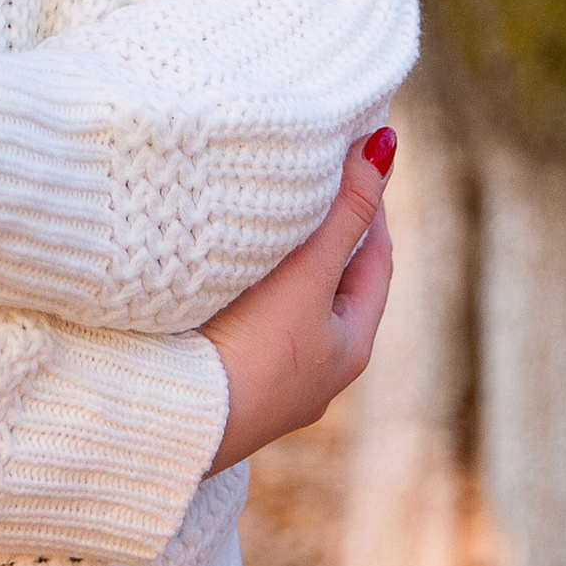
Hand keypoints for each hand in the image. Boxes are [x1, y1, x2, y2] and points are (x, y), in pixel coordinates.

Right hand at [200, 129, 395, 475]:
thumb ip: (345, 211)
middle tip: (305, 178)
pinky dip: (245, 288)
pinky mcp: (227, 382)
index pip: (376, 260)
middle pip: (334, 284)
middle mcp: (318, 369)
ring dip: (281, 263)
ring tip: (260, 215)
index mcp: (351, 348)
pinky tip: (218, 270)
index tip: (354, 161)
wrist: (180, 422)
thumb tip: (386, 144)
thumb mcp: (309, 275)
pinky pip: (249, 322)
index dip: (370, 207)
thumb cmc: (256, 351)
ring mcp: (272, 381)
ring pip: (289, 305)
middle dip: (324, 233)